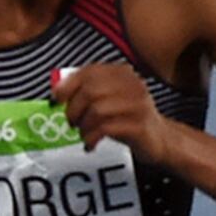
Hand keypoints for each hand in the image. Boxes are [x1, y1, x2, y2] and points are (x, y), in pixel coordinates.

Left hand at [54, 64, 175, 166]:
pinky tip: (90, 144)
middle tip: (72, 122)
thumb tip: (56, 91)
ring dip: (82, 125)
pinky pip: (105, 128)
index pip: (90, 71)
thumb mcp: (108, 99)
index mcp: (122, 74)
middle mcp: (132, 85)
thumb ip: (87, 91)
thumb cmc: (126, 117)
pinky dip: (91, 138)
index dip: (68, 85)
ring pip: (97, 110)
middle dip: (73, 109)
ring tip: (83, 134)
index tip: (57, 99)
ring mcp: (137, 104)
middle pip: (90, 91)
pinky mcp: (138, 125)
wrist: (158, 138)